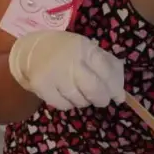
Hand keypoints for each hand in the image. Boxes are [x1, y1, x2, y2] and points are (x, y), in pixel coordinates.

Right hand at [8, 30, 124, 110]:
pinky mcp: (42, 86)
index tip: (117, 96)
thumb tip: (121, 96)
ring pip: (79, 100)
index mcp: (85, 48)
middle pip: (94, 89)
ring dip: (84, 101)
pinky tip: (66, 95)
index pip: (107, 72)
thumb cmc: (67, 52)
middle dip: (101, 99)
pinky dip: (69, 104)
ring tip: (80, 92)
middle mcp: (70, 60)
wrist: (32, 51)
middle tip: (101, 100)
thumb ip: (107, 68)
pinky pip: (63, 105)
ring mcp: (55, 74)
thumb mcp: (88, 50)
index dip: (115, 87)